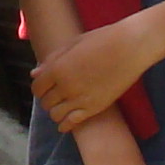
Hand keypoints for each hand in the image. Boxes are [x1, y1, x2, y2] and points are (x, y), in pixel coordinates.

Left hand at [31, 15, 160, 132]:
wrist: (130, 47)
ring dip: (56, 112)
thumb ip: (52, 60)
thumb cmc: (103, 39)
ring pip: (56, 115)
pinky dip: (65, 125)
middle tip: (55, 95)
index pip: (37, 87)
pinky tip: (65, 124)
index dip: (39, 88)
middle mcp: (65, 86)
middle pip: (46, 102)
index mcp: (58, 68)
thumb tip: (34, 73)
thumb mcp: (73, 44)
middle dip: (48, 99)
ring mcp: (80, 99)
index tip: (45, 87)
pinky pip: (72, 123)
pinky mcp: (94, 108)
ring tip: (62, 106)